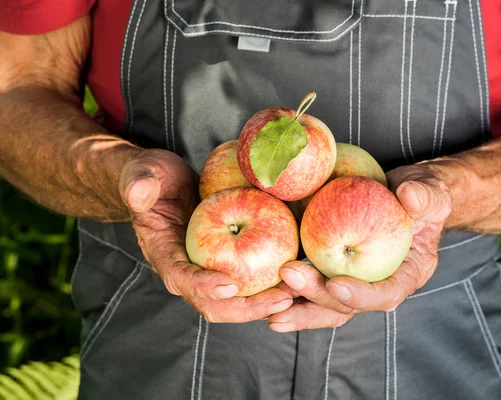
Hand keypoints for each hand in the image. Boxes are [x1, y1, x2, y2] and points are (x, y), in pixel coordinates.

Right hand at [119, 149, 292, 322]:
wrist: (162, 185)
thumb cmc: (151, 178)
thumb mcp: (142, 174)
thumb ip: (139, 184)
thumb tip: (138, 194)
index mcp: (166, 256)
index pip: (183, 279)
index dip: (205, 286)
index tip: (231, 285)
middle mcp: (189, 272)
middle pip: (217, 304)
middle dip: (248, 308)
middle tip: (280, 300)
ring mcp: (210, 271)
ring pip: (239, 300)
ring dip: (267, 303)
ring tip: (299, 295)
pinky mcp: (229, 264)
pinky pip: (252, 280)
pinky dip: (274, 284)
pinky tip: (301, 278)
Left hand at [268, 164, 450, 331]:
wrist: (406, 196)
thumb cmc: (423, 195)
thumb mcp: (431, 192)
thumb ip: (425, 196)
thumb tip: (409, 196)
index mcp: (406, 275)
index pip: (386, 295)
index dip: (360, 295)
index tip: (336, 283)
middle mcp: (377, 286)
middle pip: (346, 306)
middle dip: (316, 296)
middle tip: (289, 277)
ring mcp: (354, 282)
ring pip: (324, 305)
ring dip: (296, 308)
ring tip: (267, 308)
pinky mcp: (334, 272)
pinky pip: (311, 286)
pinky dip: (289, 291)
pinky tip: (264, 291)